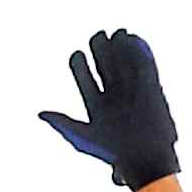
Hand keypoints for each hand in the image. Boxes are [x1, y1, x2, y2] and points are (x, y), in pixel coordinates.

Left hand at [39, 28, 181, 189]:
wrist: (143, 158)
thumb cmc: (111, 152)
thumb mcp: (82, 137)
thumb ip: (62, 123)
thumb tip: (41, 113)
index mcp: (96, 107)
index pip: (85, 80)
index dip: (80, 66)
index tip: (76, 55)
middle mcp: (113, 97)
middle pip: (105, 68)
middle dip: (100, 52)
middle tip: (96, 36)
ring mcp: (132, 92)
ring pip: (123, 64)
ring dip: (119, 48)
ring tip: (114, 33)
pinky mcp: (150, 88)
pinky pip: (144, 66)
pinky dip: (139, 52)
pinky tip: (132, 39)